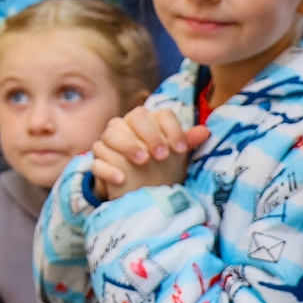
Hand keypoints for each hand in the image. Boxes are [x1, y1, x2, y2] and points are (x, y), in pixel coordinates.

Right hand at [88, 108, 208, 201]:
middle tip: (161, 156)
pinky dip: (108, 169)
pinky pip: (97, 161)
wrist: (137, 188)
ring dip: (127, 146)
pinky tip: (122, 178)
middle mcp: (126, 126)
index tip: (181, 149)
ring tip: (142, 162)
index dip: (171, 129)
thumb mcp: (175, 156)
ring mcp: (108, 143)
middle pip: (135, 118)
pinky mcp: (97, 162)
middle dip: (150, 135)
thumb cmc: (158, 166)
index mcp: (148, 121)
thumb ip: (187, 142)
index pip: (160, 115)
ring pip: (110, 134)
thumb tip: (205, 131)